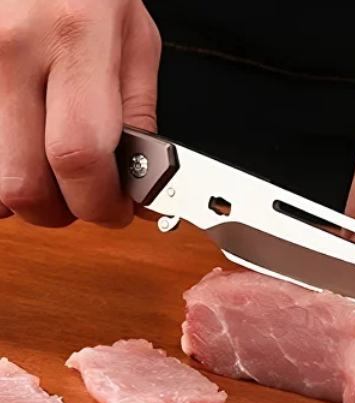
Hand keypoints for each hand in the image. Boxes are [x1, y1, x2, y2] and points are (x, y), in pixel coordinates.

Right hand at [0, 0, 160, 227]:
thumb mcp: (135, 41)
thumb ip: (138, 116)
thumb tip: (142, 183)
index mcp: (74, 39)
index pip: (79, 157)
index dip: (100, 202)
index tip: (118, 210)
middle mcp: (12, 52)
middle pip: (23, 183)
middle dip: (62, 211)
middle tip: (85, 200)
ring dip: (28, 196)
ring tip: (54, 178)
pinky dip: (3, 171)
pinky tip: (25, 156)